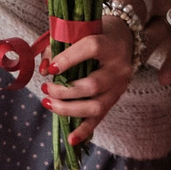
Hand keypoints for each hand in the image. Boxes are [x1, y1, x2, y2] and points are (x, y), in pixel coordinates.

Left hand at [43, 0, 139, 146]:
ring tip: (48, 103)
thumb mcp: (80, 29)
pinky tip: (71, 139)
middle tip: (46, 88)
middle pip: (92, 85)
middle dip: (65, 91)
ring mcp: (119, 86)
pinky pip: (100, 118)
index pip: (91, 48)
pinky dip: (84, 131)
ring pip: (96, 106)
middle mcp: (118, 67)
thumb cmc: (97, 31)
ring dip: (69, 109)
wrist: (126, 39)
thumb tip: (45, 68)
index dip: (68, 59)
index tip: (50, 68)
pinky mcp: (115, 99)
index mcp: (110, 43)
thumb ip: (59, 44)